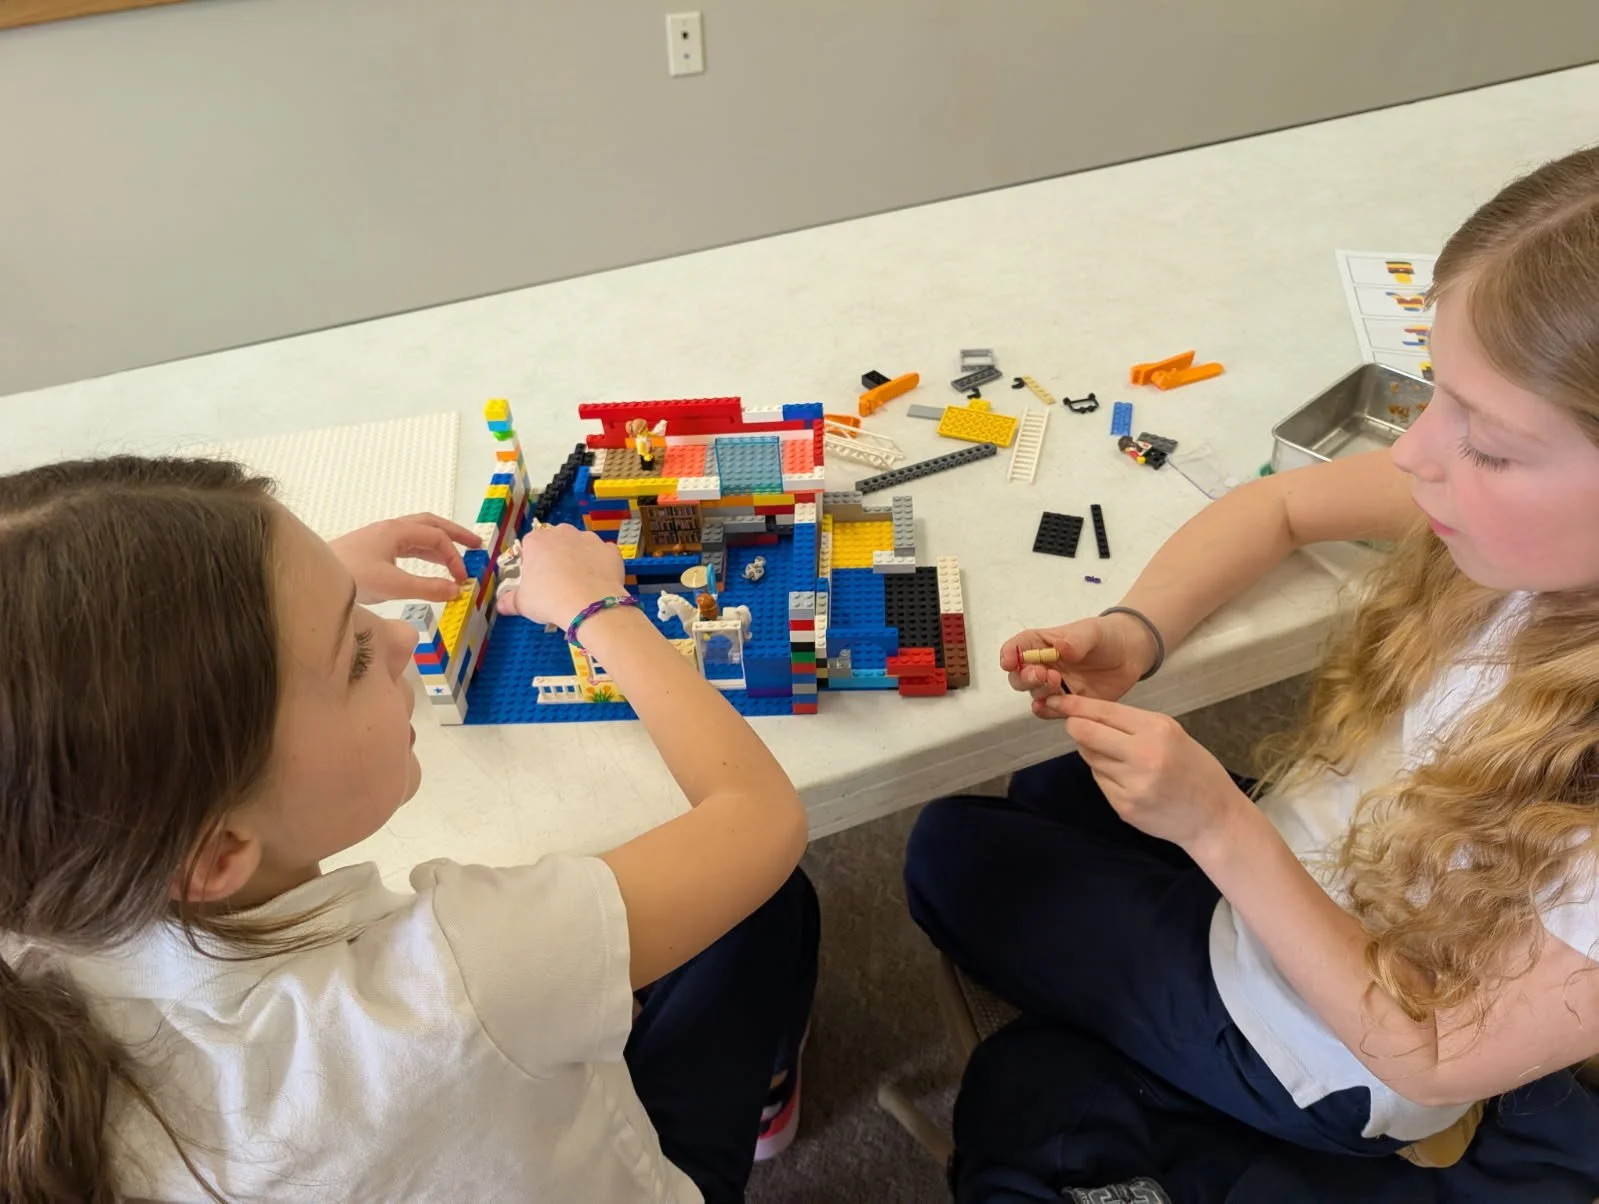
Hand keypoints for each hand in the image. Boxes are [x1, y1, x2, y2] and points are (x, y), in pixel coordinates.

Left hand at [329, 514, 480, 603]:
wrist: (311, 579)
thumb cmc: (351, 577)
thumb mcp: (394, 585)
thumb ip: (428, 588)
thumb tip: (457, 591)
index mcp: (396, 531)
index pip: (435, 536)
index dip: (454, 555)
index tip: (462, 579)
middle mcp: (390, 530)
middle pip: (430, 524)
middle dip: (454, 535)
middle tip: (476, 545)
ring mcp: (380, 539)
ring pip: (417, 535)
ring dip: (438, 545)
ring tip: (455, 560)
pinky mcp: (372, 551)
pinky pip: (406, 546)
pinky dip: (423, 554)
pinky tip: (427, 566)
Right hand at [494, 522, 625, 627]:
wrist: (589, 604)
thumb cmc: (549, 599)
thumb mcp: (523, 603)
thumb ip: (510, 601)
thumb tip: (500, 605)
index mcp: (537, 540)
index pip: (531, 545)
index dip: (533, 562)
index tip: (536, 579)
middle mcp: (563, 532)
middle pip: (557, 542)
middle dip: (557, 557)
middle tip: (558, 582)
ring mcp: (589, 538)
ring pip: (581, 546)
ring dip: (580, 559)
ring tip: (580, 584)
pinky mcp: (610, 549)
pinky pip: (604, 555)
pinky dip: (602, 565)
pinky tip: (599, 582)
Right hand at [1001, 612, 1155, 715]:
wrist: (1131, 654)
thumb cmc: (1107, 636)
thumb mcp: (1092, 631)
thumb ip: (1076, 640)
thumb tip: (1061, 648)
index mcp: (1042, 643)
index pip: (1017, 647)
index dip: (1009, 654)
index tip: (1008, 661)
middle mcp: (1043, 666)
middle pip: (1020, 675)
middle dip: (1025, 677)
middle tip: (1042, 674)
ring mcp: (1055, 686)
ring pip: (1034, 693)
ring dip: (1039, 691)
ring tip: (1056, 683)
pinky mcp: (1069, 703)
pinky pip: (1051, 711)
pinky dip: (1047, 711)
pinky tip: (1048, 707)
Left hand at [1052, 693, 1247, 849]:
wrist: (1213, 815)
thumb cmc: (1194, 769)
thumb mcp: (1171, 734)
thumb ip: (1131, 724)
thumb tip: (1087, 716)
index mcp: (1157, 730)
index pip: (1103, 711)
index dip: (1075, 706)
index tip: (1057, 701)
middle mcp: (1142, 756)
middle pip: (1085, 733)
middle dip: (1074, 726)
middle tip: (1075, 726)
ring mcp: (1132, 784)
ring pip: (1090, 758)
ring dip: (1095, 754)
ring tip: (1122, 759)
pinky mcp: (1123, 806)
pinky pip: (1100, 781)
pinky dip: (1107, 777)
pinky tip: (1129, 781)